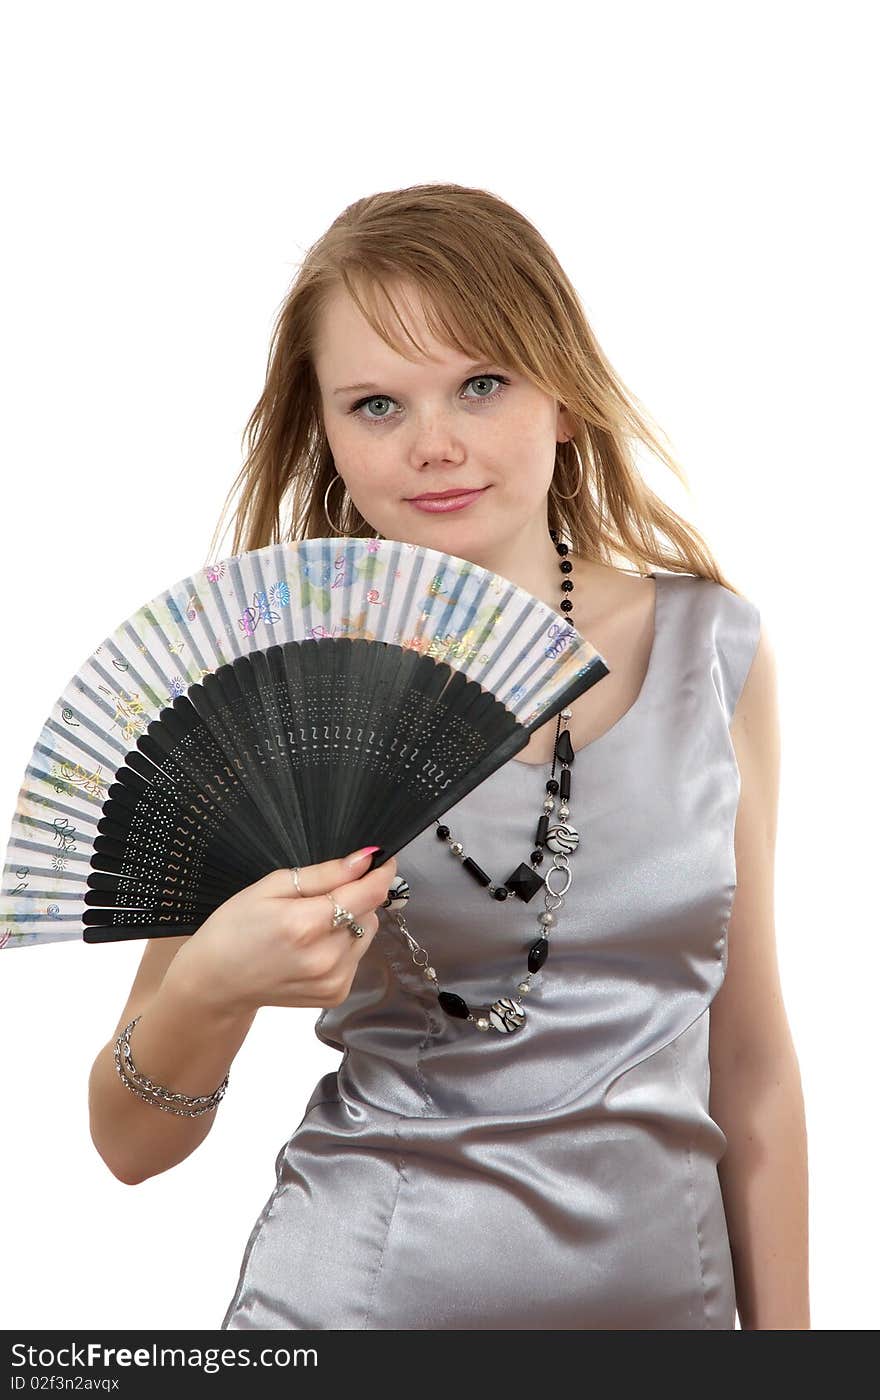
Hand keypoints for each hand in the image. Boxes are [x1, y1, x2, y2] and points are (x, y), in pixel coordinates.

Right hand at [161, 848, 396, 1015]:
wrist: (217, 982)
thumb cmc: (235, 928)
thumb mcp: (271, 887)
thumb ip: (324, 874)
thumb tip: (364, 860)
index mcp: (306, 925)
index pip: (369, 894)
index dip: (381, 872)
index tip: (382, 859)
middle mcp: (325, 958)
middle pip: (369, 913)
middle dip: (355, 898)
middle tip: (319, 898)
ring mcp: (332, 980)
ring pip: (366, 934)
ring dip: (350, 922)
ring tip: (312, 925)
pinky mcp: (335, 994)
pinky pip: (356, 956)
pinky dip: (343, 946)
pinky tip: (313, 947)